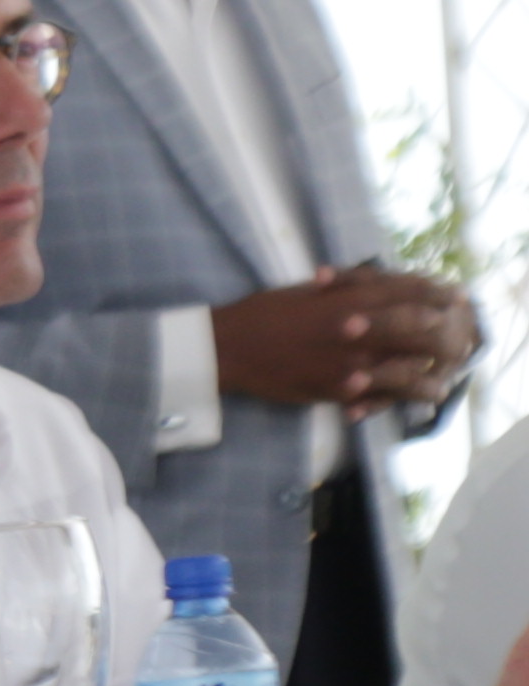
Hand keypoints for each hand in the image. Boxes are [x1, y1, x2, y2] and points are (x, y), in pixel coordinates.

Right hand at [212, 265, 477, 414]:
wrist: (229, 348)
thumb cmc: (262, 312)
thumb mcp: (307, 291)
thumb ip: (345, 289)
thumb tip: (376, 284)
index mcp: (349, 298)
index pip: (409, 291)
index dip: (436, 292)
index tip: (453, 295)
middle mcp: (359, 329)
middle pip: (422, 329)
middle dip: (444, 331)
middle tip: (456, 334)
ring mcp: (351, 362)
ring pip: (410, 369)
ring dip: (431, 374)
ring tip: (441, 379)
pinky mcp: (338, 389)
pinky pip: (380, 396)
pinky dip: (398, 398)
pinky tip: (409, 401)